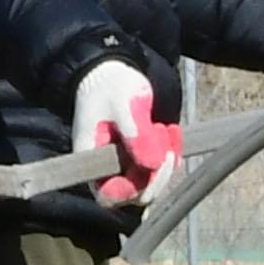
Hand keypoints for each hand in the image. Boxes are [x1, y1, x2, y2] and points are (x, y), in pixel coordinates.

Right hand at [68, 56, 174, 209]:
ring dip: (166, 162)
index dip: (131, 189)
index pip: (110, 195)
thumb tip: (152, 164)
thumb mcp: (123, 105)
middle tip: (166, 147)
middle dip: (156, 175)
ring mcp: (126, 163)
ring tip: (164, 130)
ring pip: (152, 181)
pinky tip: (171, 131)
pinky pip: (161, 166)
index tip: (148, 167)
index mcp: (92, 161)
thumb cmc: (109, 85)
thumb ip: (136, 135)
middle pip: (136, 193)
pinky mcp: (142, 155)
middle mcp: (108, 168)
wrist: (113, 70)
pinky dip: (171, 152)